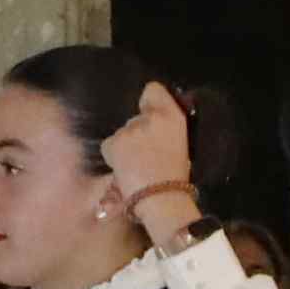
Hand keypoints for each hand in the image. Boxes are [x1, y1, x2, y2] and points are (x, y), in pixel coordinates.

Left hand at [100, 97, 200, 241]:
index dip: (150, 100)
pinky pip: (109, 146)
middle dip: (137, 132)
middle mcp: (150, 117)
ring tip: (136, 166)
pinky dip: (113, 156)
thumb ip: (165, 130)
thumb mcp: (180, 146)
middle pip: (135, 117)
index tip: (150, 112)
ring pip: (122, 133)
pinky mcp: (113, 142)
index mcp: (172, 116)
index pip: (153, 90)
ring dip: (125, 146)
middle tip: (146, 153)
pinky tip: (124, 170)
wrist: (163, 198)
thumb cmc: (177, 178)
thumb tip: (154, 128)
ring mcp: (130, 129)